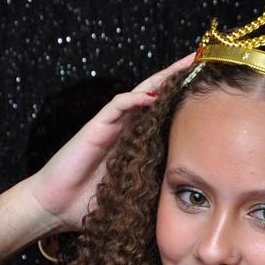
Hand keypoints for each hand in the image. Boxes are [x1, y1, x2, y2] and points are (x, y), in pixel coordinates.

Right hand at [25, 52, 195, 232]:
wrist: (55, 206)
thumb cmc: (89, 203)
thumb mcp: (132, 194)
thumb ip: (153, 185)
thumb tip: (186, 193)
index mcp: (135, 142)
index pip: (164, 113)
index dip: (184, 99)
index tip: (209, 87)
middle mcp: (125, 128)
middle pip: (156, 94)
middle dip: (178, 76)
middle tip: (202, 57)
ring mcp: (110, 125)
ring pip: (140, 93)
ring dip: (162, 78)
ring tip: (185, 64)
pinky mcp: (95, 128)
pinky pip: (117, 106)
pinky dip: (135, 98)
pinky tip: (153, 94)